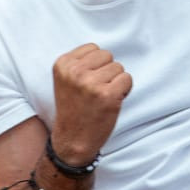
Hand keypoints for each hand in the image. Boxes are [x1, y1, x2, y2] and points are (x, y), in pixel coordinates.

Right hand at [50, 43, 131, 162]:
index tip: (87, 82)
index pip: (93, 48)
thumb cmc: (73, 109)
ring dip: (116, 81)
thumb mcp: (66, 80)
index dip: (96, 65)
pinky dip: (124, 90)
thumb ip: (80, 63)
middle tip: (96, 91)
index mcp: (62, 64)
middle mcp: (75, 72)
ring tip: (102, 97)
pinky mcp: (107, 95)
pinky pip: (127, 79)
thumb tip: (105, 51)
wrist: (72, 140)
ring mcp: (91, 84)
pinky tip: (112, 101)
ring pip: (118, 67)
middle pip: (107, 55)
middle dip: (106, 71)